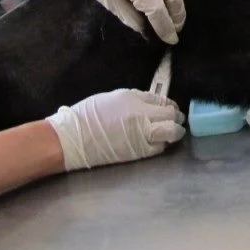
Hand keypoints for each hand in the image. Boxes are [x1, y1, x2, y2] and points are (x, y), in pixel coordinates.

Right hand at [46, 88, 186, 170]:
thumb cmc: (87, 116)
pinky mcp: (138, 152)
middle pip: (171, 114)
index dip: (169, 104)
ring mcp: (142, 134)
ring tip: (175, 131)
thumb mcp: (112, 98)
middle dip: (176, 116)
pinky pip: (159, 148)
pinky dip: (163, 144)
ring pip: (171, 132)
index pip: (161, 99)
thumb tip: (150, 104)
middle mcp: (141, 114)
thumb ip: (134, 100)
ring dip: (176, 131)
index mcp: (133, 98)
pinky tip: (160, 142)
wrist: (72, 139)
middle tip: (177, 119)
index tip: (171, 107)